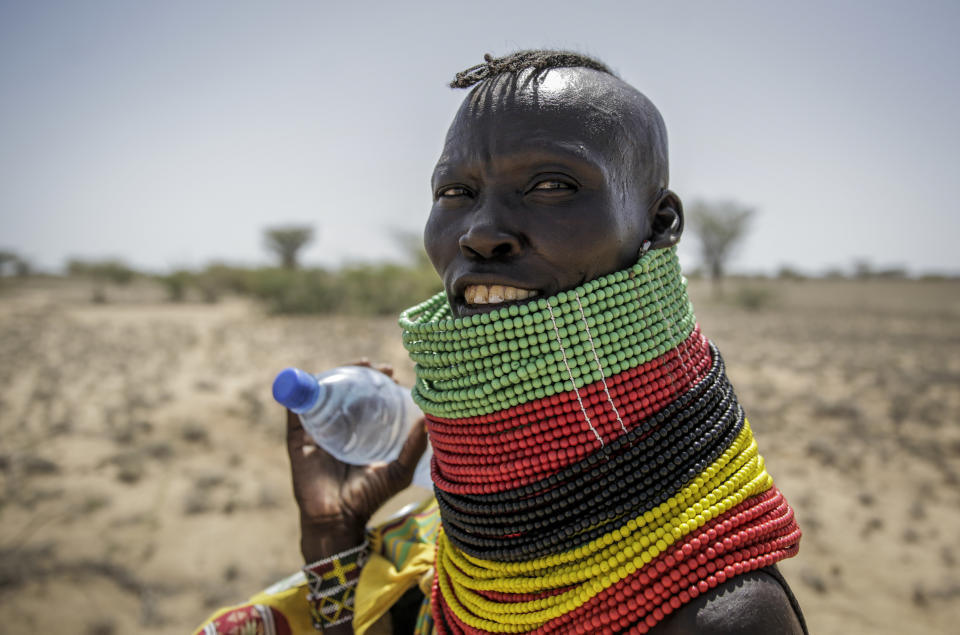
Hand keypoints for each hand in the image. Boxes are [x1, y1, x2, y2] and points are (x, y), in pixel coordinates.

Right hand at [285, 361, 428, 561]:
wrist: (338, 520)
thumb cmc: (369, 498)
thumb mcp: (398, 470)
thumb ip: (414, 447)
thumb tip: (430, 419)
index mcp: (358, 433)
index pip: (366, 398)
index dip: (377, 382)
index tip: (391, 373)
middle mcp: (337, 428)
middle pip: (344, 391)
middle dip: (359, 374)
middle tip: (377, 368)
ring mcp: (316, 431)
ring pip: (322, 394)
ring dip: (335, 374)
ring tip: (357, 366)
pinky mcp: (298, 439)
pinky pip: (297, 409)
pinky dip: (303, 391)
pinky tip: (318, 380)